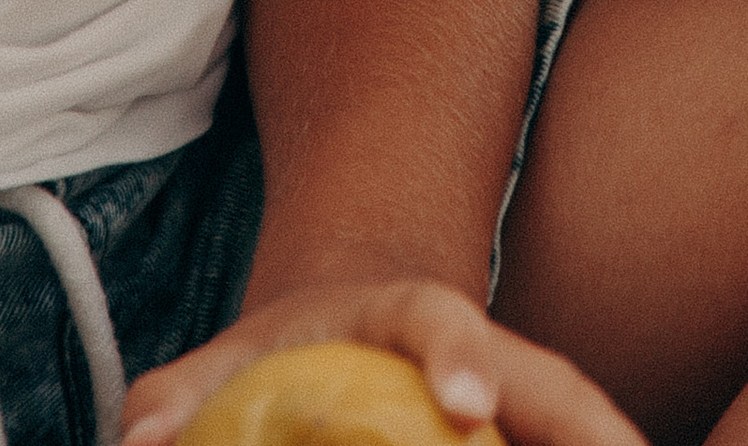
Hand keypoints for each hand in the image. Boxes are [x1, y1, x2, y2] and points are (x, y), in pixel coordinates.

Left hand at [121, 275, 643, 445]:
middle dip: (585, 423)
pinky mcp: (530, 433)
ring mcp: (517, 397)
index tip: (463, 402)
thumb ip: (179, 396)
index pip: (434, 319)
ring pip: (578, 423)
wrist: (351, 323)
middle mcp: (481, 353)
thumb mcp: (228, 359)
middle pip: (551, 383)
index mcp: (405, 314)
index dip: (454, 355)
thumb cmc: (284, 354)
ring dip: (605, 440)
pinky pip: (563, 444)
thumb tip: (143, 440)